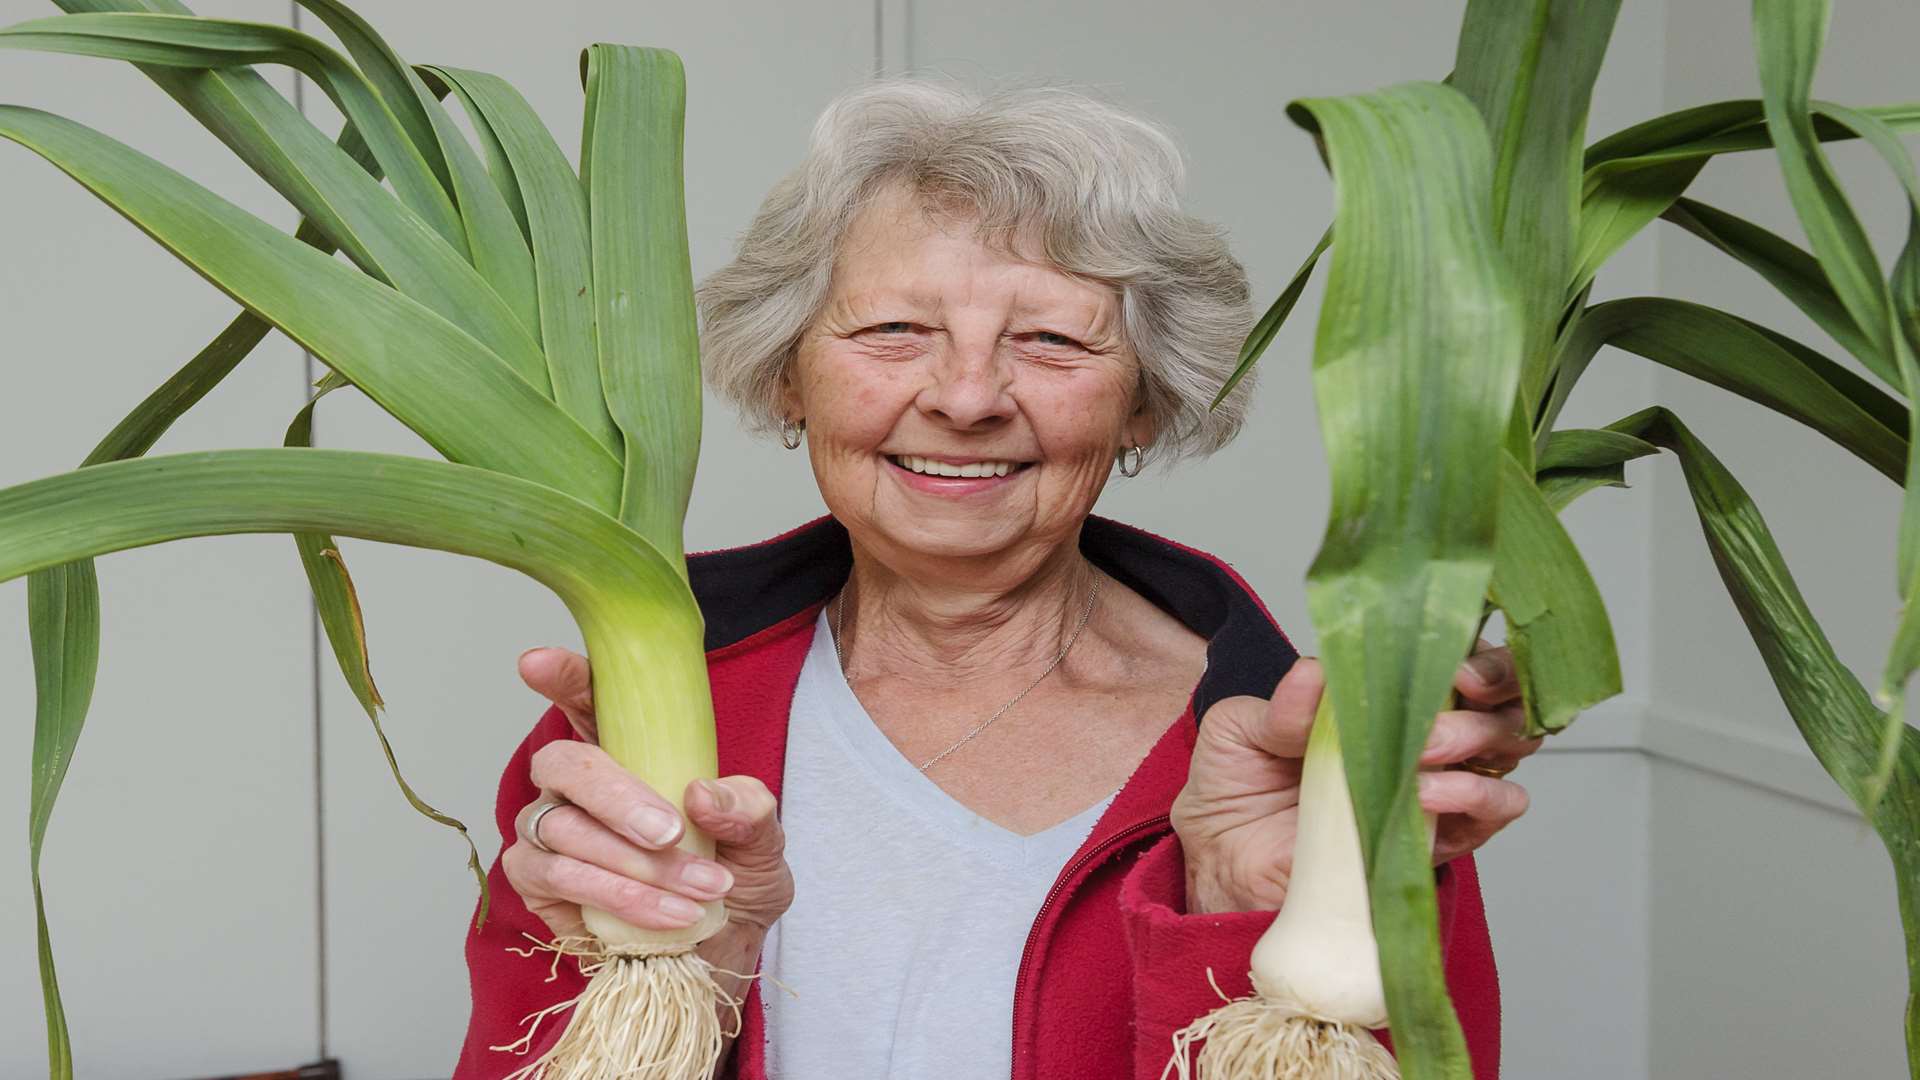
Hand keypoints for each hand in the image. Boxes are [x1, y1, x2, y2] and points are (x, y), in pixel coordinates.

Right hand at [502, 648, 794, 987]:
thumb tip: (700, 794)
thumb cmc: (732, 875)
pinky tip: (671, 914)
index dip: (561, 675)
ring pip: (564, 830)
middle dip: (617, 798)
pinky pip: (560, 881)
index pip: (586, 696)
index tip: (538, 663)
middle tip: (670, 833)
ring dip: (635, 865)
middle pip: (564, 765)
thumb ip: (747, 808)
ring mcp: (550, 831)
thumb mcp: (764, 838)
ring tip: (700, 889)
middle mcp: (578, 784)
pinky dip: (621, 897)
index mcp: (628, 747)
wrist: (723, 950)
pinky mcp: (539, 885)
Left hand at [1171, 641, 1538, 914]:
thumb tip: (1315, 672)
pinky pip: (1491, 812)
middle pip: (1501, 695)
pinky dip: (1474, 795)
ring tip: (1424, 746)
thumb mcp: (1240, 731)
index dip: (1472, 650)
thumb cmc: (1238, 786)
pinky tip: (1427, 792)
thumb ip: (1281, 705)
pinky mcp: (1439, 839)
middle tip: (1458, 687)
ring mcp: (1439, 787)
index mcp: (1382, 695)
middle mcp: (1424, 735)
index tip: (1451, 659)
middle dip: (1494, 685)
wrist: (1226, 864)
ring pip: (1508, 748)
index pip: (1457, 655)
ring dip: (1476, 737)